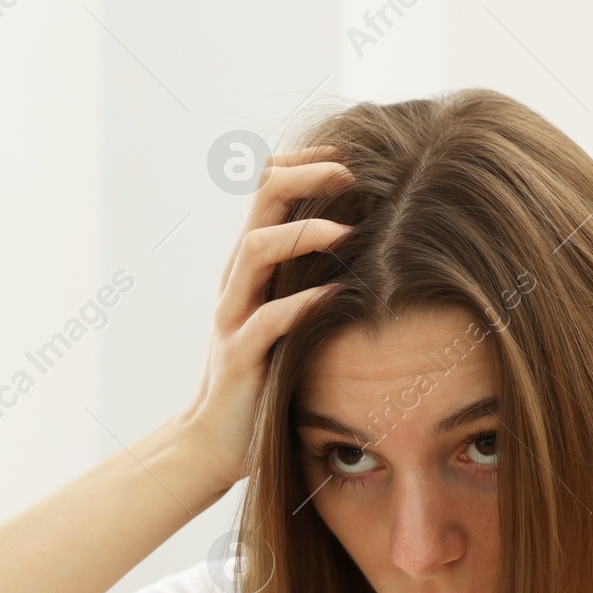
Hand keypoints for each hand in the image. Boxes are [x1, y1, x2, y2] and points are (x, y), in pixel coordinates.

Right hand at [178, 146, 354, 488]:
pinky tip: (337, 298)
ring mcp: (233, 315)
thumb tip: (377, 240)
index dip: (307, 159)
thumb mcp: (288, 313)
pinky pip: (266, 321)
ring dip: (304, 234)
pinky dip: (302, 305)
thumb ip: (312, 277)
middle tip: (354, 173)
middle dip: (309, 175)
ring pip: (255, 251)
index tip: (351, 152)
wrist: (215, 440)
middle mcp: (238, 279)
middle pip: (261, 200)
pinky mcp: (239, 357)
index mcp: (252, 263)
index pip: (269, 185)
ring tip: (347, 232)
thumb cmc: (265, 376)